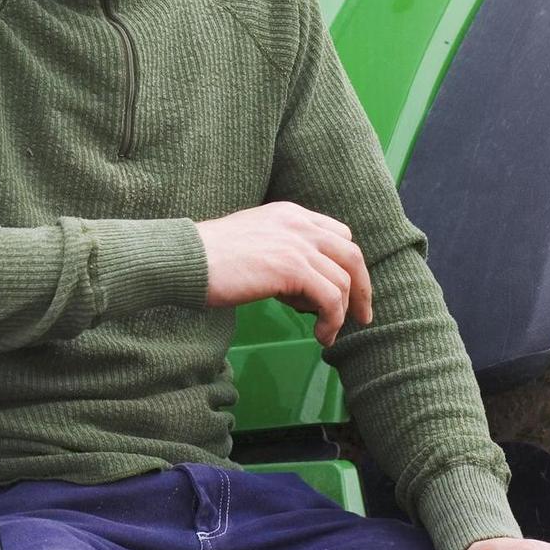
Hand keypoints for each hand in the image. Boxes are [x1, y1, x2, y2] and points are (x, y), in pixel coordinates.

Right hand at [195, 201, 372, 346]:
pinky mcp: (292, 268)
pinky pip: (331, 298)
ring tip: (327, 335)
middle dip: (362, 289)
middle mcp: (299, 224)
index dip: (348, 265)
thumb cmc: (210, 258)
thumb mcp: (254, 242)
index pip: (339, 235)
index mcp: (290, 214)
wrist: (187, 259)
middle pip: (351, 255)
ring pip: (344, 281)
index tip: (348, 291)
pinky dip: (332, 321)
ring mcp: (297, 244)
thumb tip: (303, 290)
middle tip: (362, 317)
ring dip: (341, 314)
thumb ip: (282, 253)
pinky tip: (320, 336)